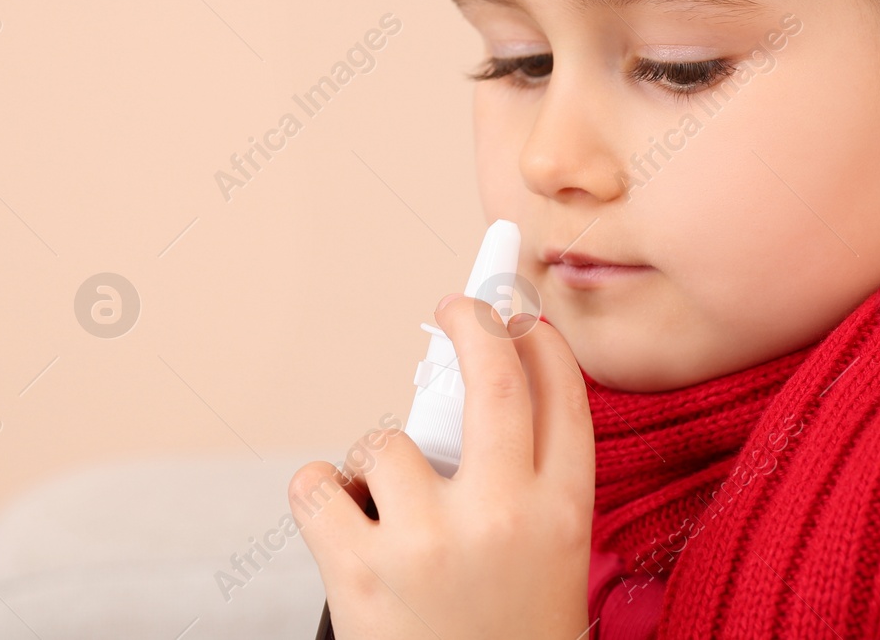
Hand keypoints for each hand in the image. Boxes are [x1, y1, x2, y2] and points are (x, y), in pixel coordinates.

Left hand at [290, 295, 595, 639]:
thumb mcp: (547, 569)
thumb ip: (525, 492)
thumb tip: (464, 406)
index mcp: (563, 519)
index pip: (562, 398)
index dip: (538, 343)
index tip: (517, 319)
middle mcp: (504, 517)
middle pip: (491, 377)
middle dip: (470, 323)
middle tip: (454, 310)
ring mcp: (430, 540)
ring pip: (385, 440)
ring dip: (375, 464)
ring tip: (385, 511)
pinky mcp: (363, 569)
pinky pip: (317, 484)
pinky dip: (318, 495)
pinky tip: (339, 524)